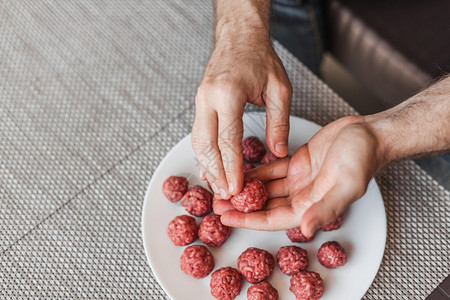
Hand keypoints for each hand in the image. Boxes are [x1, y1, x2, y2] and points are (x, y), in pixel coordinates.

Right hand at [192, 39, 291, 198]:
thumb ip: (279, 122)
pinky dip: (203, 154)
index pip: (227, 140)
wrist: (239, 36)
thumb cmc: (260, 58)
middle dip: (216, 173)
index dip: (231, 167)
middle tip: (226, 194)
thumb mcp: (279, 88)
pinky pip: (198, 134)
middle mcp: (208, 98)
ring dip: (206, 166)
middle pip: (206, 145)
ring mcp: (200, 100)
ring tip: (217, 187)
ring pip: (197, 141)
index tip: (237, 188)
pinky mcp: (199, 102)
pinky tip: (210, 168)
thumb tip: (278, 151)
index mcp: (228, 94)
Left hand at [215, 116, 385, 236]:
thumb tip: (305, 229)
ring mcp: (299, 180)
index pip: (273, 218)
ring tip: (222, 187)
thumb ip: (326, 208)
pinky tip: (240, 170)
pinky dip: (256, 172)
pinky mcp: (297, 163)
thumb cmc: (363, 157)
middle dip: (240, 206)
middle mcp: (302, 196)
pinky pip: (271, 171)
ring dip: (244, 189)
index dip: (248, 219)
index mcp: (311, 206)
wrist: (369, 133)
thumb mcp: (347, 183)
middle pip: (264, 206)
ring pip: (265, 189)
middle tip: (215, 202)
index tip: (225, 217)